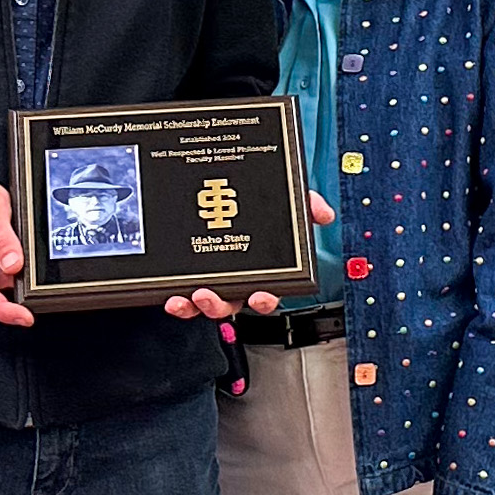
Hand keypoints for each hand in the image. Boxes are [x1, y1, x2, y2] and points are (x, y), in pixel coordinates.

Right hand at [0, 179, 35, 324]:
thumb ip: (2, 237)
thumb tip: (13, 264)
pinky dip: (19, 272)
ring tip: (27, 252)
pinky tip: (23, 257)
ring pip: (6, 287)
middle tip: (41, 276)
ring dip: (22, 279)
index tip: (26, 318)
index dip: (6, 312)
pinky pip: (6, 277)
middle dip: (22, 295)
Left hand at [165, 193, 338, 320]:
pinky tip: (170, 296)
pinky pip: (182, 298)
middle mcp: (236, 281)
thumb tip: (323, 213)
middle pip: (231, 303)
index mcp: (262, 272)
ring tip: (188, 296)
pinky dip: (176, 301)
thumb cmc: (252, 202)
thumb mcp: (283, 200)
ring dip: (196, 306)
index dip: (264, 299)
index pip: (266, 293)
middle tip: (209, 295)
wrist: (217, 189)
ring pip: (205, 304)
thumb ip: (305, 204)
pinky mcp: (186, 278)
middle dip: (219, 305)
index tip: (260, 296)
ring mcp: (211, 281)